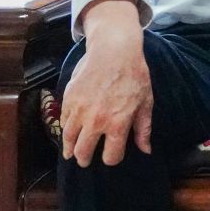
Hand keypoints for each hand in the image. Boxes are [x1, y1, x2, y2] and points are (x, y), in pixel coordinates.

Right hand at [60, 0, 152, 167]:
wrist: (114, 50)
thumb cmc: (135, 75)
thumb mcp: (146, 102)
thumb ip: (143, 128)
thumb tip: (146, 150)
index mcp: (117, 124)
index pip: (111, 156)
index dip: (112, 159)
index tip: (112, 156)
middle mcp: (96, 121)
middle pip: (83, 152)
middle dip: (85, 159)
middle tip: (85, 160)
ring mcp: (79, 110)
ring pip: (68, 139)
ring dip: (70, 148)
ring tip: (71, 152)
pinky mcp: (69, 99)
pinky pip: (63, 121)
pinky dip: (65, 128)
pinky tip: (69, 131)